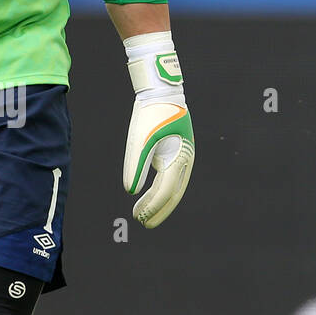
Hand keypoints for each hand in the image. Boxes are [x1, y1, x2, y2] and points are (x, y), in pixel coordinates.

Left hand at [122, 32, 194, 228]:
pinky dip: (159, 191)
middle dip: (157, 210)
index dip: (152, 206)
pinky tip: (147, 197)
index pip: (165, 190)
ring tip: (141, 214)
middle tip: (141, 223)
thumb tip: (130, 191)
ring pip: (173, 188)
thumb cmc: (151, 113)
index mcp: (179, 157)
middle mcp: (185, 160)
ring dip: (158, 203)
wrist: (163, 91)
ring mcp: (182, 157)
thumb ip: (135, 165)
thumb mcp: (139, 138)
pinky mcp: (176, 153)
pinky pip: (170, 178)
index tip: (139, 217)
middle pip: (172, 194)